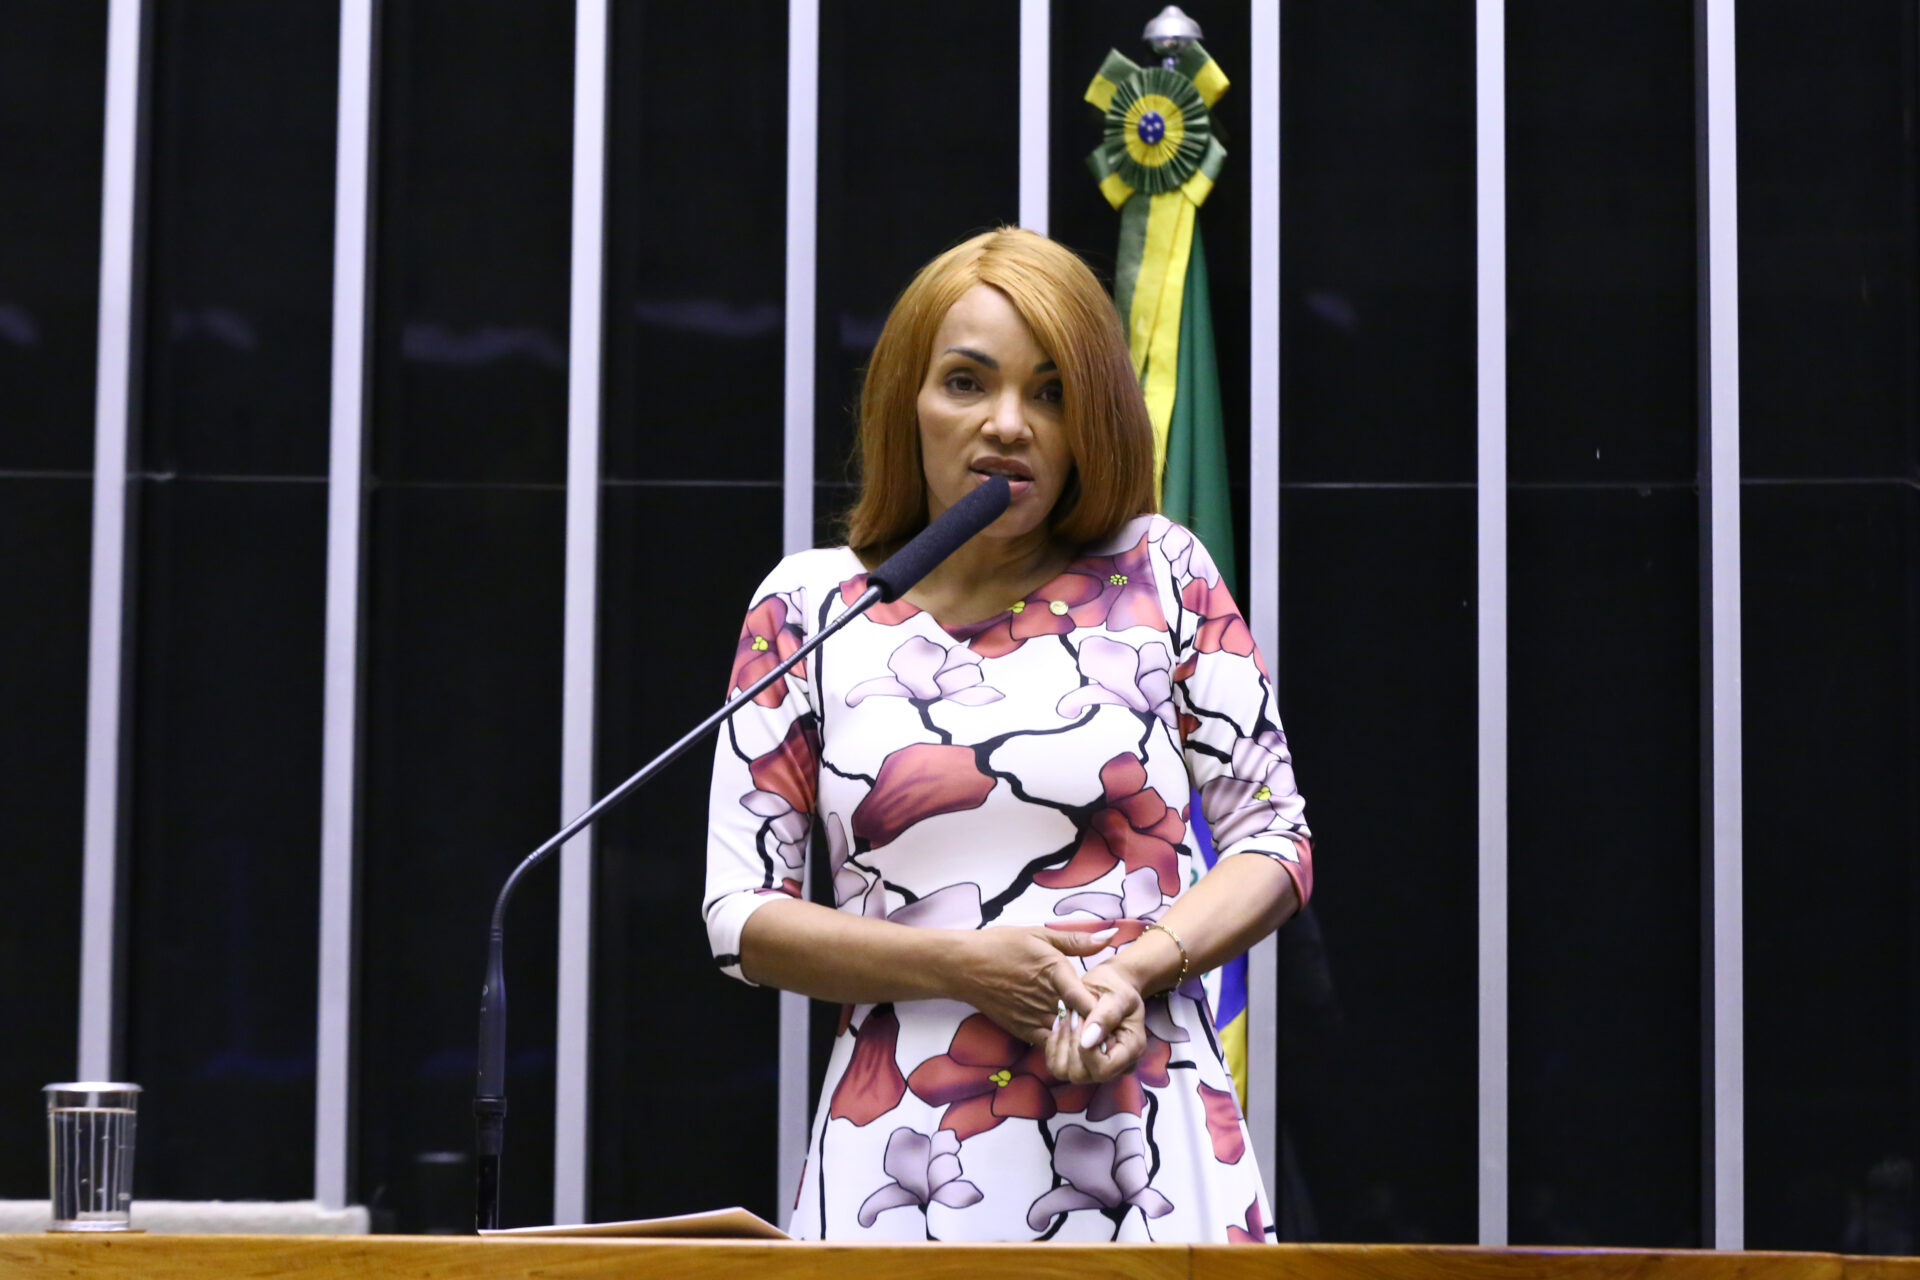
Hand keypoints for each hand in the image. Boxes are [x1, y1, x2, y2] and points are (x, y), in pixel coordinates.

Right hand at [949, 926, 1115, 1043]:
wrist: (964, 966)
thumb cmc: (1001, 945)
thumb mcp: (1040, 934)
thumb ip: (1077, 940)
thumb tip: (1110, 936)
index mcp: (1053, 972)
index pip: (1083, 999)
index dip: (1101, 1009)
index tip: (1114, 1011)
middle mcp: (1045, 999)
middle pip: (1080, 1019)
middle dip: (1096, 1021)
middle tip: (1112, 1022)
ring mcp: (1032, 1018)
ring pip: (1066, 1034)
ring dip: (1080, 1032)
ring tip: (1095, 1029)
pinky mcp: (1022, 1031)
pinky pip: (1049, 1042)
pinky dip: (1061, 1039)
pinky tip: (1069, 1031)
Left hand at [1045, 962, 1146, 1083]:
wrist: (1108, 987)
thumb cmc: (1116, 989)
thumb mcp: (1118, 996)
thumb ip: (1106, 1016)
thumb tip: (1087, 1042)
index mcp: (1131, 1051)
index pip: (1104, 1069)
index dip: (1087, 1051)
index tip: (1083, 1020)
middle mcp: (1114, 1067)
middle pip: (1080, 1075)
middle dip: (1071, 1043)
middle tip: (1074, 1014)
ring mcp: (1094, 1068)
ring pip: (1063, 1072)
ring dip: (1061, 1042)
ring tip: (1069, 1017)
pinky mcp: (1077, 1063)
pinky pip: (1054, 1065)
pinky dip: (1053, 1043)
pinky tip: (1062, 1023)